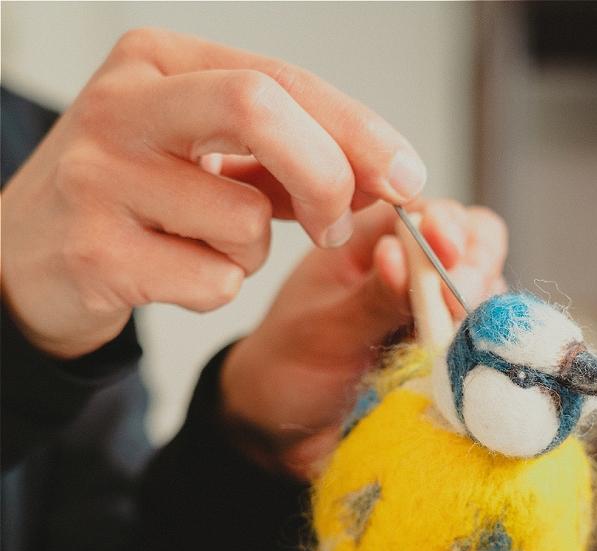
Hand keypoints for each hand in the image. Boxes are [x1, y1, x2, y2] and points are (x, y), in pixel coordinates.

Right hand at [1, 28, 426, 358]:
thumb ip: (283, 158)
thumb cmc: (131, 200)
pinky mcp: (96, 252)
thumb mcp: (201, 155)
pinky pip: (213, 281)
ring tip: (202, 246)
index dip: (358, 131)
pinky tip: (169, 273)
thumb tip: (377, 179)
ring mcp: (100, 177)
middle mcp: (124, 105)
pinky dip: (216, 289)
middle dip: (325, 176)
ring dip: (252, 254)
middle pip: (260, 109)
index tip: (406, 177)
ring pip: (244, 220)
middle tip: (334, 226)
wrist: (27, 257)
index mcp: (159, 63)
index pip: (283, 80)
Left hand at [221, 199, 507, 477]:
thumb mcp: (325, 330)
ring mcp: (435, 311)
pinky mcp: (448, 352)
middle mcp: (411, 270)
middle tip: (460, 298)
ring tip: (455, 336)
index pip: (425, 213)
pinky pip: (482, 341)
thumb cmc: (289, 367)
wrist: (288, 432)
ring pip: (486, 292)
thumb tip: (402, 256)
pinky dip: (482, 348)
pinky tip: (463, 362)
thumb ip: (371, 298)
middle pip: (473, 243)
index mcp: (370, 242)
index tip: (446, 250)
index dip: (445, 226)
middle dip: (475, 265)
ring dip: (482, 309)